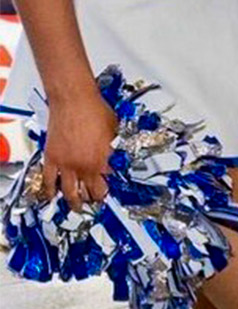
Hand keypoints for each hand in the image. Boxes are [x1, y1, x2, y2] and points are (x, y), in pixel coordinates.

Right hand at [41, 91, 116, 207]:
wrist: (75, 101)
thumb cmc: (95, 111)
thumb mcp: (116, 132)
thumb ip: (114, 149)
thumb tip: (118, 157)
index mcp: (103, 161)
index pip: (109, 183)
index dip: (111, 189)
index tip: (111, 192)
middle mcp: (85, 166)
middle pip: (90, 191)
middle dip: (95, 199)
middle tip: (96, 202)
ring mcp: (66, 164)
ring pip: (70, 191)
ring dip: (75, 202)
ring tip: (78, 207)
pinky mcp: (52, 158)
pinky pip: (48, 180)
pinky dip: (50, 190)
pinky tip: (52, 196)